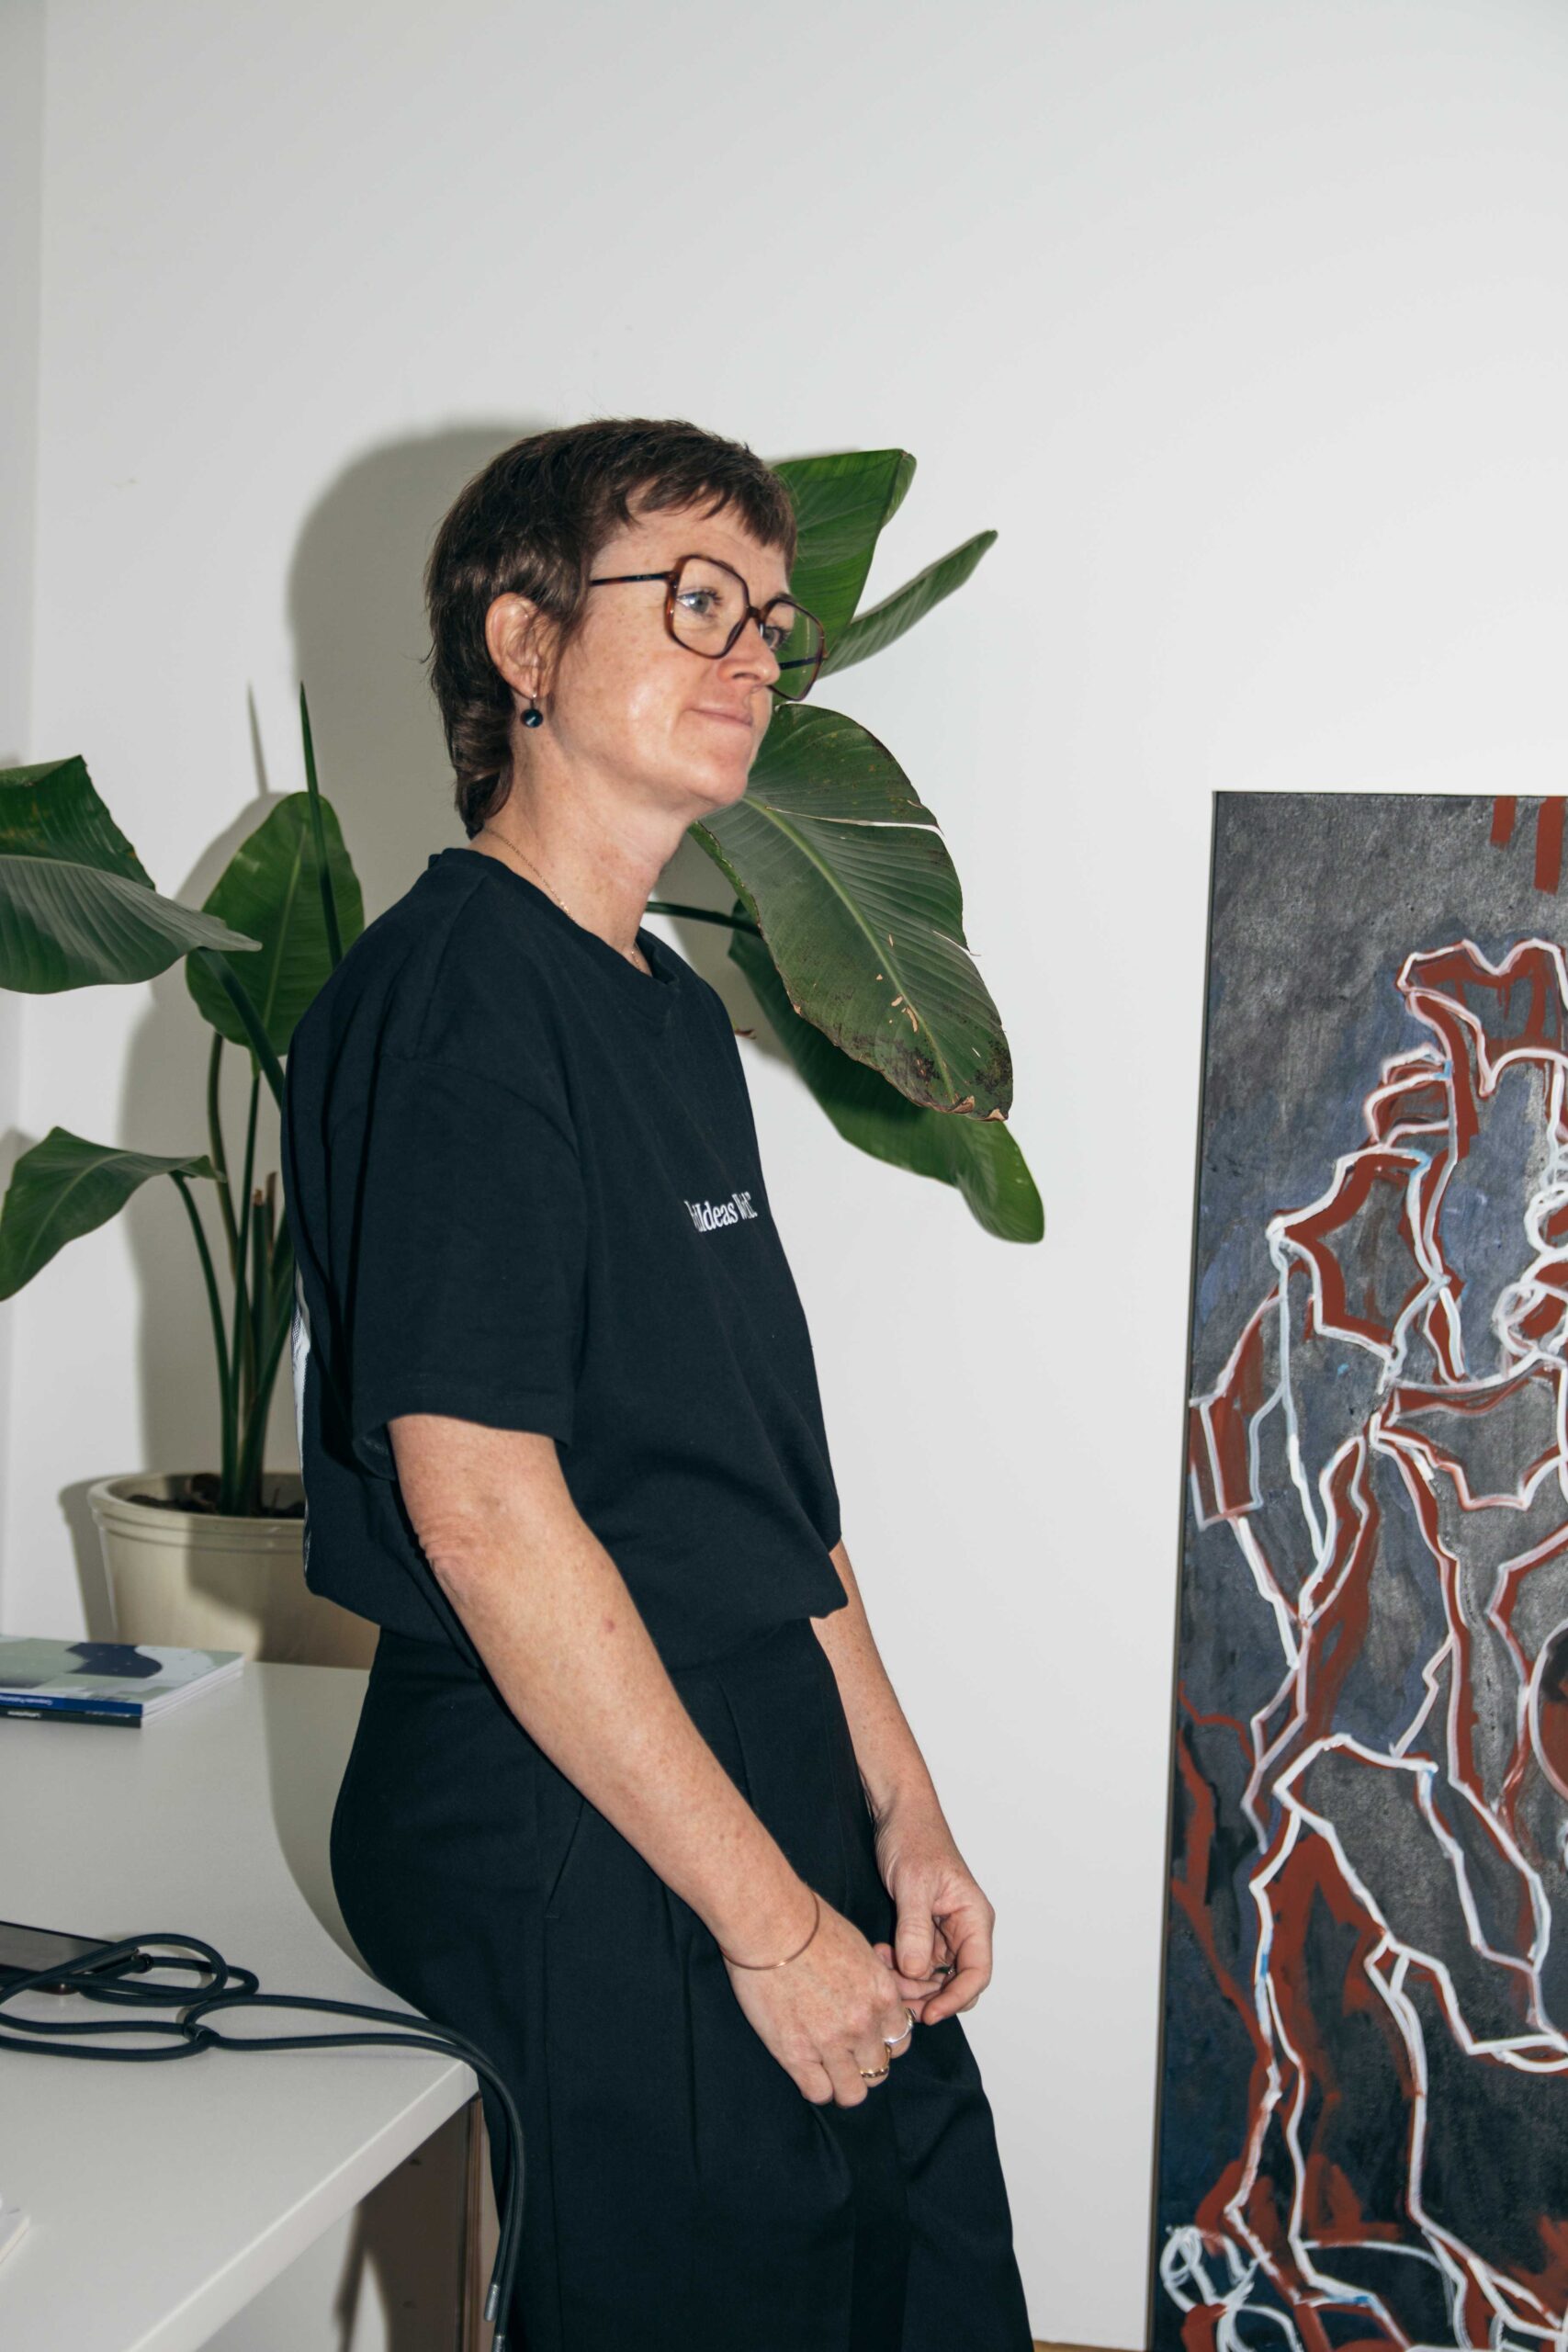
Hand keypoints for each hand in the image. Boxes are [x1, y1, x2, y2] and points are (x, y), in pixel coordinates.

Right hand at [720, 1891, 917, 2107]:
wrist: (770, 1923)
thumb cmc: (811, 1923)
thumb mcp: (859, 1948)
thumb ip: (871, 1983)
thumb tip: (870, 1999)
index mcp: (882, 1995)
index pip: (899, 2041)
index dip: (881, 2041)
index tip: (865, 2036)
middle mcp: (863, 2024)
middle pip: (879, 2070)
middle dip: (863, 2064)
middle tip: (842, 2051)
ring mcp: (830, 2042)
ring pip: (852, 2092)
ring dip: (841, 2082)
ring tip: (825, 2068)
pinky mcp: (795, 2053)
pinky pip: (819, 2093)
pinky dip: (816, 2086)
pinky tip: (805, 2067)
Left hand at [868, 1787, 995, 2026]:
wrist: (897, 1814)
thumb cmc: (913, 1838)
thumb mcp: (913, 1885)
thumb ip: (916, 1930)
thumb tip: (917, 1972)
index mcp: (974, 1917)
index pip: (977, 1973)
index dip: (956, 1999)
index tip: (929, 2013)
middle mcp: (964, 1928)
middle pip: (955, 1982)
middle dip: (926, 1994)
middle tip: (894, 1993)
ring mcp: (944, 1930)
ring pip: (934, 1976)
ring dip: (909, 1981)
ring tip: (882, 1966)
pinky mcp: (924, 1929)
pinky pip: (917, 1961)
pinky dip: (900, 1966)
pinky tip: (882, 1954)